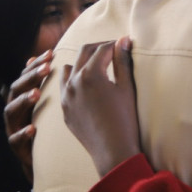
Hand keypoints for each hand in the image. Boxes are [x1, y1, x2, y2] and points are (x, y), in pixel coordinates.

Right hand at [4, 50, 53, 183]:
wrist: (40, 161)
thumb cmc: (44, 127)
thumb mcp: (43, 103)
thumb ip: (41, 83)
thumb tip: (41, 57)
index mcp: (21, 99)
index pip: (25, 77)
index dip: (35, 65)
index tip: (51, 53)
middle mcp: (14, 111)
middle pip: (15, 89)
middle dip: (30, 77)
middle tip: (47, 68)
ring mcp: (12, 128)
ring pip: (11, 111)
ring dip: (23, 101)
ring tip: (37, 94)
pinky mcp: (16, 147)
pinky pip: (15, 139)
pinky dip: (23, 133)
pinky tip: (33, 128)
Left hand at [61, 37, 140, 177]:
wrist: (112, 151)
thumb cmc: (125, 119)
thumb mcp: (127, 88)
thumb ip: (123, 61)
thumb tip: (123, 40)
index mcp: (91, 75)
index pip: (103, 49)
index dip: (116, 44)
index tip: (125, 43)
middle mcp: (73, 82)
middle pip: (84, 53)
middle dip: (100, 48)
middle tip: (114, 50)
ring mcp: (66, 96)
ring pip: (69, 69)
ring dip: (83, 62)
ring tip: (98, 66)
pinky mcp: (64, 109)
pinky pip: (65, 87)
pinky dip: (74, 80)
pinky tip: (87, 85)